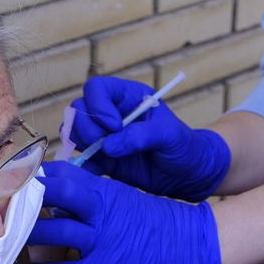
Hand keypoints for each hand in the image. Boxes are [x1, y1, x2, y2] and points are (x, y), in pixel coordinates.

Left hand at [27, 161, 223, 263]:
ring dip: (29, 238)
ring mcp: (102, 240)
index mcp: (105, 188)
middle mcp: (100, 210)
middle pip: (53, 197)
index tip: (16, 181)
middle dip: (26, 201)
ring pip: (54, 235)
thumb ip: (94, 192)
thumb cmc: (154, 220)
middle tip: (3, 207)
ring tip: (10, 241)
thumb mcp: (124, 196)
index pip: (62, 175)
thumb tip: (60, 189)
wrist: (189, 244)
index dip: (36, 178)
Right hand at [67, 76, 230, 201]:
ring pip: (74, 132)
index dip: (98, 105)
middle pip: (79, 110)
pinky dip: (83, 166)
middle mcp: (111, 114)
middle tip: (107, 146)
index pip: (97, 88)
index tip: (115, 126)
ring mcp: (104, 137)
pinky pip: (81, 159)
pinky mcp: (103, 161)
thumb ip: (141, 136)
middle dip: (88, 128)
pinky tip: (97, 173)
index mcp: (128, 97)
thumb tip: (109, 146)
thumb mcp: (170, 135)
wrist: (188, 175)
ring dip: (83, 145)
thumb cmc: (184, 146)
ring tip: (104, 158)